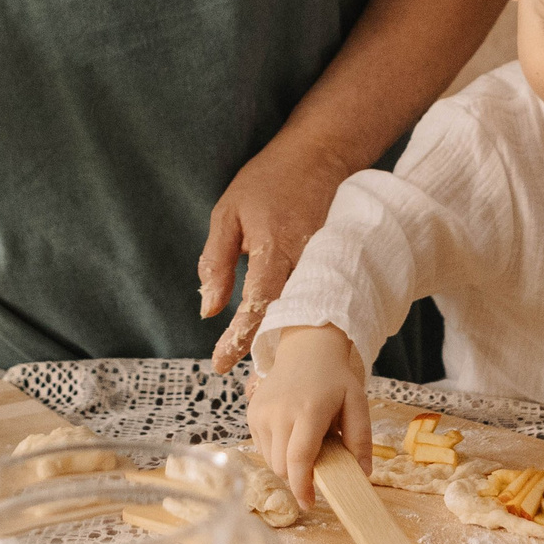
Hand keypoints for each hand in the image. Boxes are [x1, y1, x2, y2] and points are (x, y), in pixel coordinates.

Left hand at [199, 138, 354, 371]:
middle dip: (269, 355)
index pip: (258, 304)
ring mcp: (326, 264)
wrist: (320, 155)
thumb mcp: (227, 213)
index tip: (220, 364)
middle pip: (288, 319)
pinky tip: (293, 346)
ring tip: (268, 377)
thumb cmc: (267, 181)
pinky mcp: (335, 265)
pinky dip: (305, 325)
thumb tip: (208, 308)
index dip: (239, 337)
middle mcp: (305, 261)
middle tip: (251, 388)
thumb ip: (216, 261)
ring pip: (307, 315)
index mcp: (275, 248)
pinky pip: (319, 302)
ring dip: (288, 346)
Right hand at [247, 324, 369, 509]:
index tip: (310, 504)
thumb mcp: (357, 402)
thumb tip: (364, 473)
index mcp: (308, 411)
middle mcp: (279, 413)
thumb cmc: (335, 378)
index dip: (303, 487)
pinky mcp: (252, 413)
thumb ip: (361, 438)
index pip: (299, 459)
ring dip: (287, 465)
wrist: (306, 348)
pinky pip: (262, 448)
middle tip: (318, 465)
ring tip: (306, 443)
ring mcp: (261, 413)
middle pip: (282, 467)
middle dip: (298, 477)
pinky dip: (277, 452)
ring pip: (270, 461)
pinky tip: (292, 434)